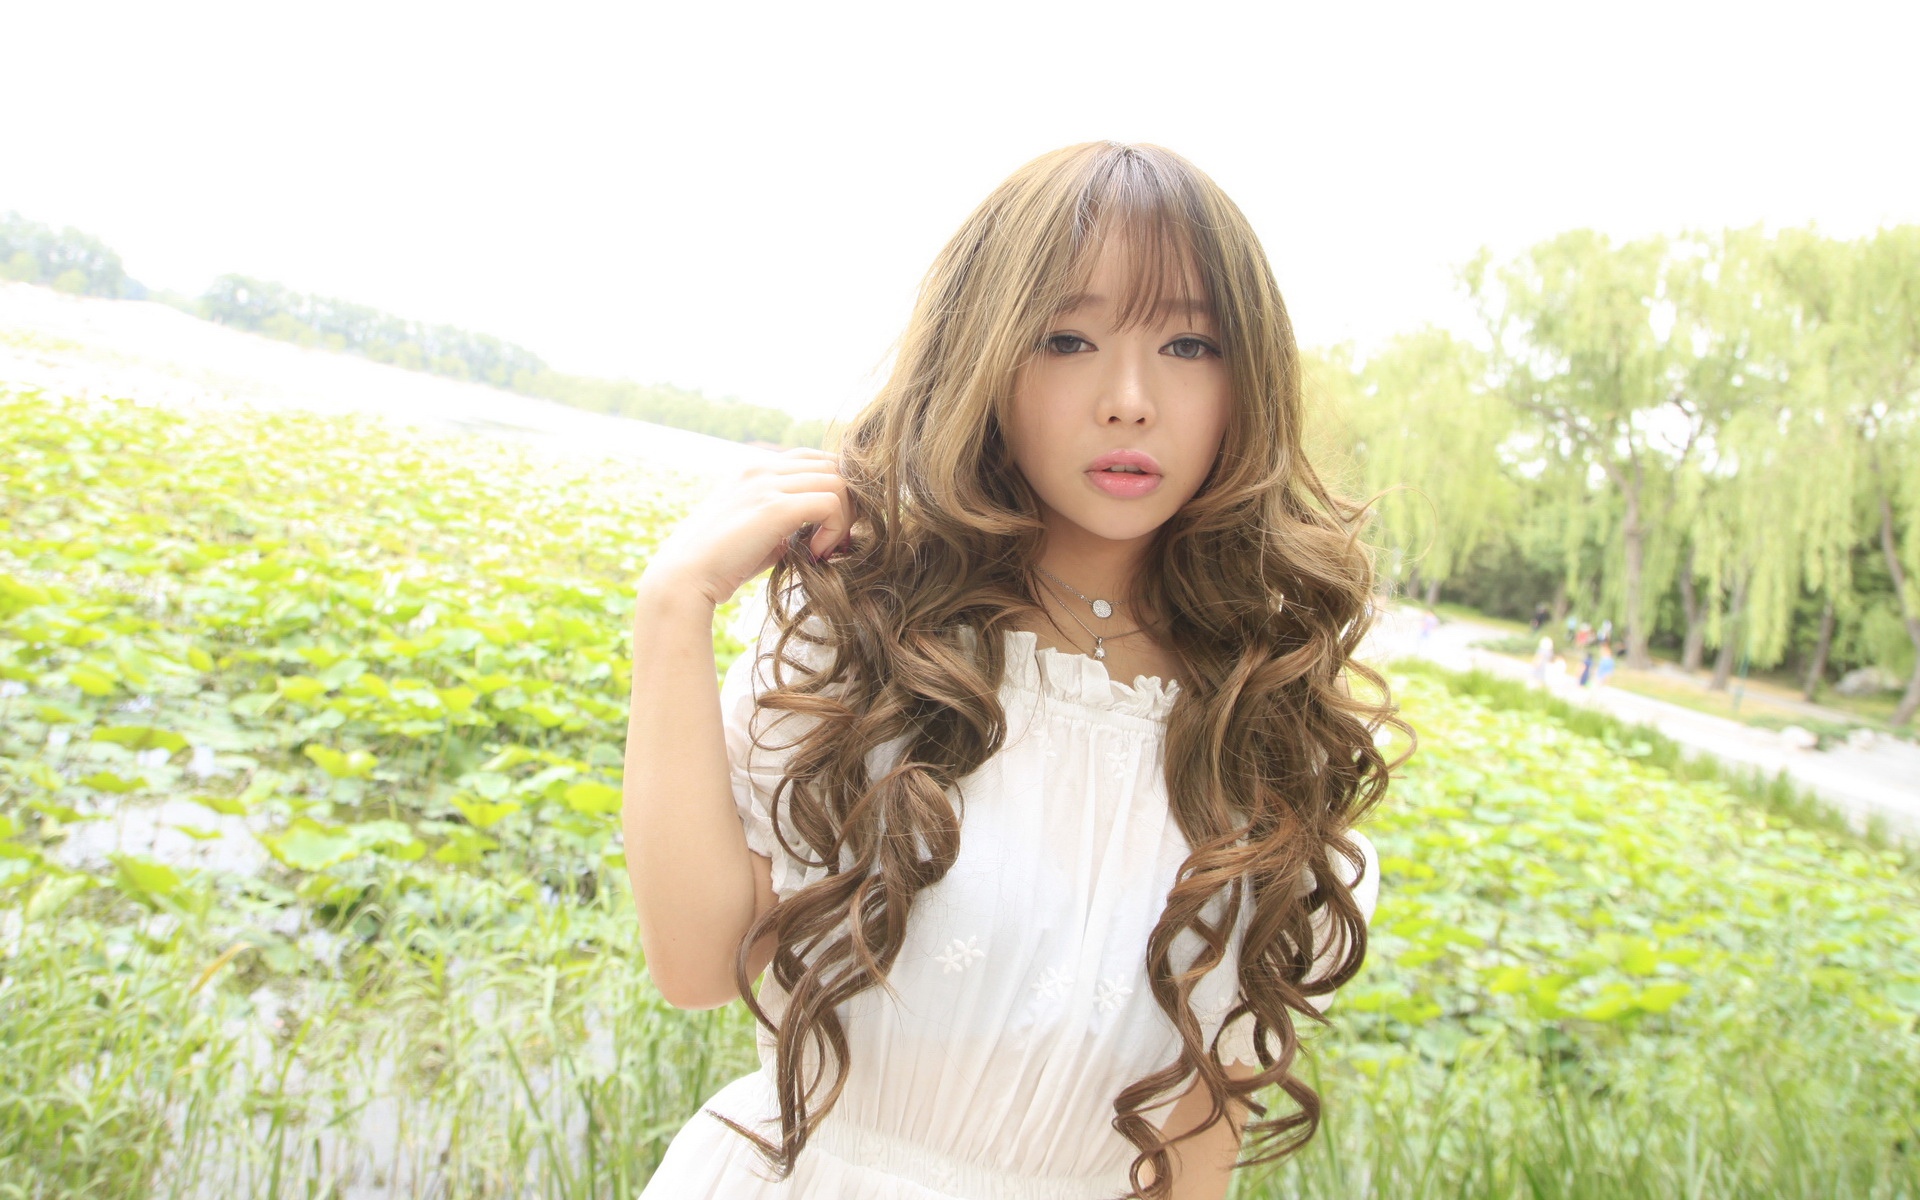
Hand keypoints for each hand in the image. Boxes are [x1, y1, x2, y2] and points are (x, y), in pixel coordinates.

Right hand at [639, 448, 856, 609]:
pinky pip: (831, 503)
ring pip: (839, 480)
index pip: (814, 459)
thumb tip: (821, 527)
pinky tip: (816, 553)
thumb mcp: (755, 531)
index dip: (833, 490)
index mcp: (753, 468)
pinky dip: (836, 530)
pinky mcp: (774, 507)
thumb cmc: (718, 564)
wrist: (683, 579)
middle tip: (837, 539)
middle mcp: (760, 467)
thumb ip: (785, 519)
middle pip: (833, 464)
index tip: (830, 529)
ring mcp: (766, 483)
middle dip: (847, 501)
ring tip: (825, 548)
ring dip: (844, 517)